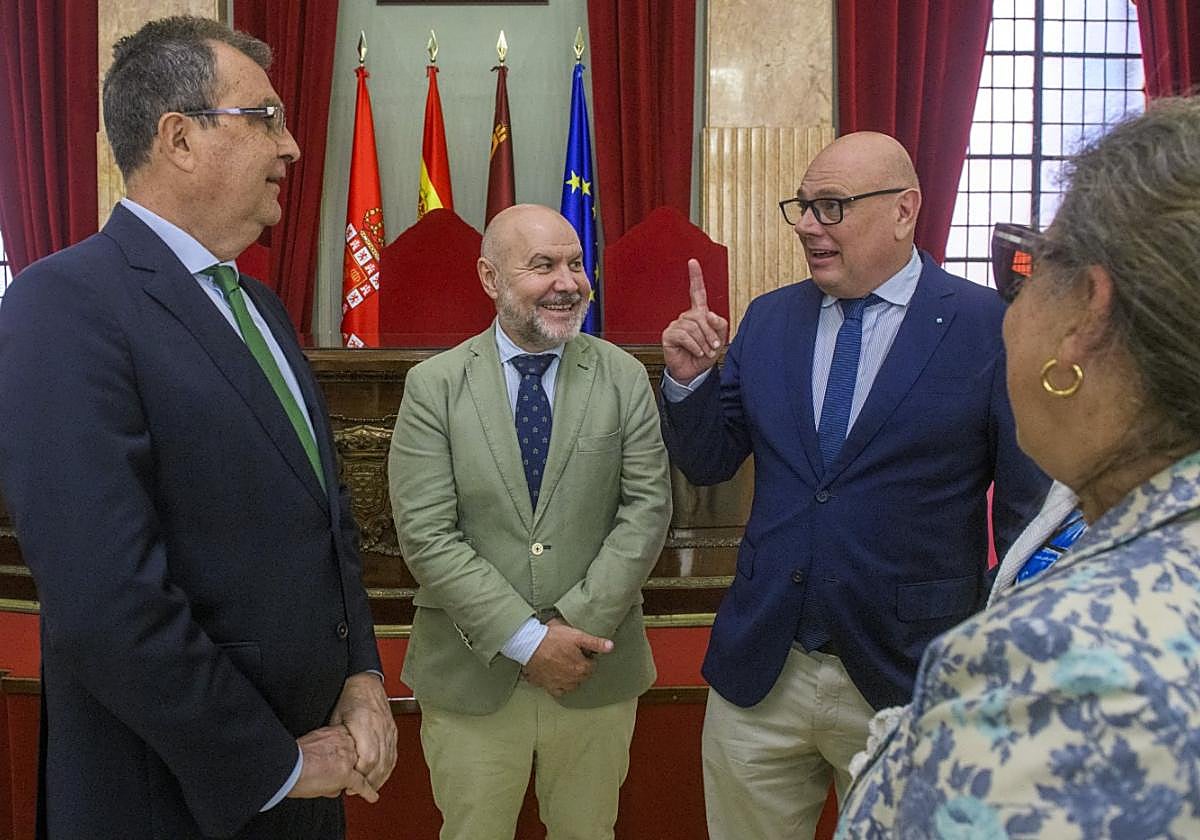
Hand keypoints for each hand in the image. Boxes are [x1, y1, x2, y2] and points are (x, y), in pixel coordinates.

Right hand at [289, 725, 378, 802]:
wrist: (288, 764)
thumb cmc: (292, 756)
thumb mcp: (311, 742)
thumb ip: (324, 750)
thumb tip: (330, 763)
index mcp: (336, 732)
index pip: (349, 743)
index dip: (345, 754)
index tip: (340, 758)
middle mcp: (345, 743)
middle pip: (355, 757)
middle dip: (346, 768)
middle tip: (332, 773)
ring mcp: (348, 759)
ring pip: (357, 770)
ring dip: (352, 779)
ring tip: (349, 785)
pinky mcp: (346, 774)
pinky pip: (361, 784)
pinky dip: (367, 792)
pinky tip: (372, 796)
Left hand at [328, 672, 396, 793]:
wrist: (366, 683)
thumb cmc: (349, 698)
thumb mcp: (336, 719)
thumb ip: (338, 741)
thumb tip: (335, 761)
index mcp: (364, 724)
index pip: (368, 757)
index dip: (360, 774)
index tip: (350, 783)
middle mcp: (380, 727)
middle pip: (380, 762)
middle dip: (370, 781)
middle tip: (358, 791)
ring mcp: (389, 729)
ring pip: (389, 760)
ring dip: (380, 777)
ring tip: (370, 788)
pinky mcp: (393, 730)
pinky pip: (394, 753)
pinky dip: (389, 767)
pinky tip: (382, 776)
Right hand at [522, 620, 612, 696]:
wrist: (529, 645)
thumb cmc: (552, 638)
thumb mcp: (576, 635)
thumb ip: (595, 642)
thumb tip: (611, 646)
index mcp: (581, 668)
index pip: (592, 666)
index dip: (588, 657)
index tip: (582, 651)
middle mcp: (572, 679)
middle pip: (583, 676)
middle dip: (581, 667)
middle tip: (574, 656)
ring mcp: (560, 684)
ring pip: (573, 684)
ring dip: (573, 677)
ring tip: (567, 666)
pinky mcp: (548, 685)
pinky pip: (559, 691)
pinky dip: (560, 686)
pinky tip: (558, 678)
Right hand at [661, 259, 728, 384]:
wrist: (694, 373)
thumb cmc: (705, 355)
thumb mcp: (719, 339)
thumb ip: (719, 325)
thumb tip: (709, 315)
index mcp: (698, 314)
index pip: (697, 292)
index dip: (695, 276)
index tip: (693, 262)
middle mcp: (686, 317)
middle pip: (701, 316)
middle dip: (710, 333)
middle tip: (714, 347)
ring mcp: (676, 325)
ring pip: (694, 327)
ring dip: (704, 342)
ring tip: (705, 352)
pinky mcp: (669, 335)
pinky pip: (684, 336)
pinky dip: (695, 346)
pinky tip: (697, 352)